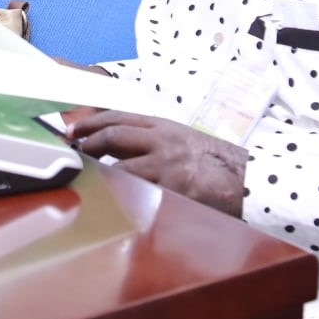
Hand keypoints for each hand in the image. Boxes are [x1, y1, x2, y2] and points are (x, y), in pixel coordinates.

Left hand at [72, 111, 248, 216]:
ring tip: (88, 178)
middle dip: (89, 143)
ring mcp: (166, 166)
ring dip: (100, 173)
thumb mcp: (181, 140)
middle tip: (74, 151)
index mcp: (164, 126)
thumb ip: (151, 141)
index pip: (119, 117)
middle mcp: (162, 142)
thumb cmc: (212, 162)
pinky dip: (121, 196)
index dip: (92, 122)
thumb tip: (113, 147)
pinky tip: (110, 201)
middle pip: (114, 135)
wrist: (245, 179)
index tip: (74, 130)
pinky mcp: (171, 190)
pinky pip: (138, 193)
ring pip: (120, 167)